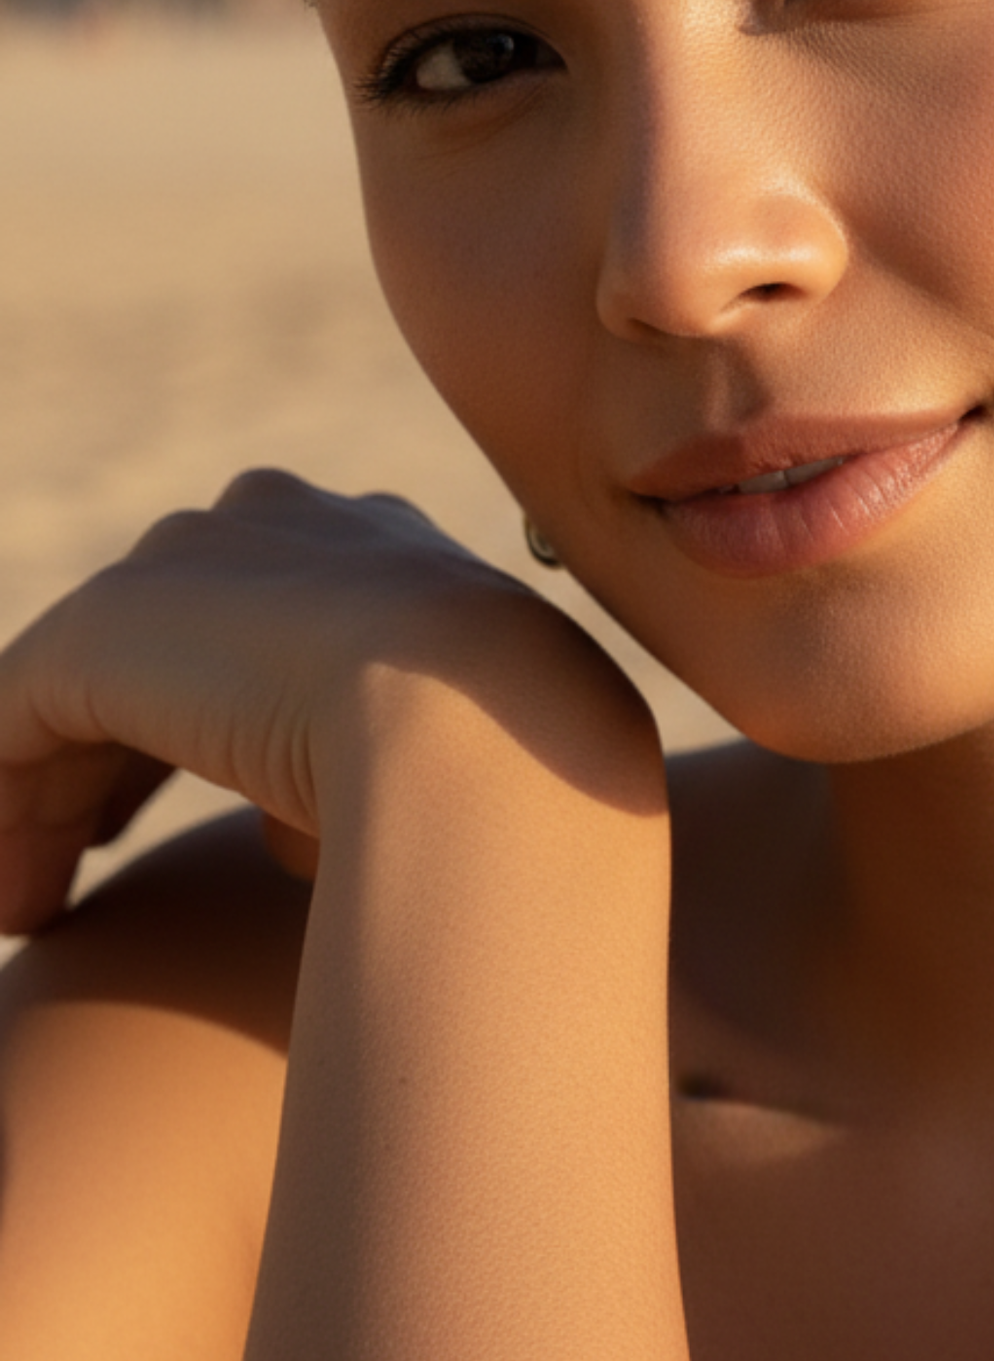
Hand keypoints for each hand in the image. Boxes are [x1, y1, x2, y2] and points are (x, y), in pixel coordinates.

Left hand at [0, 469, 645, 932]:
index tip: (224, 819)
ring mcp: (188, 560)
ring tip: (40, 911)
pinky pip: (20, 721)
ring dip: (55, 802)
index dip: (226, 723)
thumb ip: (365, 767)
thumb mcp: (448, 753)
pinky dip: (12, 814)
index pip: (271, 621)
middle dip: (119, 759)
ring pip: (86, 684)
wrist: (482, 714)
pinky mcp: (104, 625)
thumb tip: (291, 826)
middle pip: (166, 642)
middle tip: (91, 856)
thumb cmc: (504, 756)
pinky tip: (21, 908)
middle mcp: (278, 523)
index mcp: (378, 543)